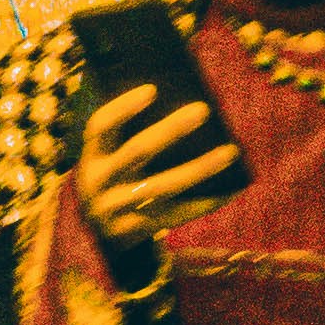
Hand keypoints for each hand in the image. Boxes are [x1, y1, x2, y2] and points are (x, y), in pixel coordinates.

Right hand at [75, 82, 243, 247]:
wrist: (100, 234)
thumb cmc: (117, 179)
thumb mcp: (110, 159)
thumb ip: (132, 136)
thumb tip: (184, 106)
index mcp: (93, 157)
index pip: (101, 126)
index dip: (123, 107)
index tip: (152, 89)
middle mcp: (100, 183)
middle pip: (137, 152)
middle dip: (170, 130)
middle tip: (203, 109)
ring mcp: (118, 210)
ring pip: (164, 186)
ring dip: (200, 168)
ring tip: (231, 151)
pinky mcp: (140, 230)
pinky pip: (178, 214)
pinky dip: (206, 201)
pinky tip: (231, 187)